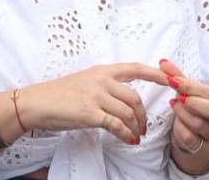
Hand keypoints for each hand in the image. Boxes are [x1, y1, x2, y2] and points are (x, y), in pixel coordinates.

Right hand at [12, 63, 169, 144]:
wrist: (37, 103)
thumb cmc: (59, 94)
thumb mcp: (85, 81)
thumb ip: (105, 86)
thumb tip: (124, 99)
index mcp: (102, 71)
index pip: (135, 68)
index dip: (156, 73)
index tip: (170, 79)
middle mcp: (101, 81)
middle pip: (135, 98)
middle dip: (143, 115)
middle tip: (142, 127)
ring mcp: (96, 96)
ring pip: (128, 112)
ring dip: (135, 127)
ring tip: (134, 135)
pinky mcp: (90, 113)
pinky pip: (117, 125)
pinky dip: (126, 134)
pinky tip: (128, 140)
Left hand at [160, 59, 208, 170]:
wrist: (203, 139)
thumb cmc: (199, 108)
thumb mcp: (193, 91)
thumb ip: (179, 76)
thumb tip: (162, 62)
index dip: (191, 87)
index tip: (172, 81)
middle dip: (192, 103)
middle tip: (177, 97)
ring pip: (200, 124)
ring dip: (182, 114)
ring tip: (174, 104)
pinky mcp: (205, 147)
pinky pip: (190, 137)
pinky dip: (179, 128)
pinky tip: (175, 121)